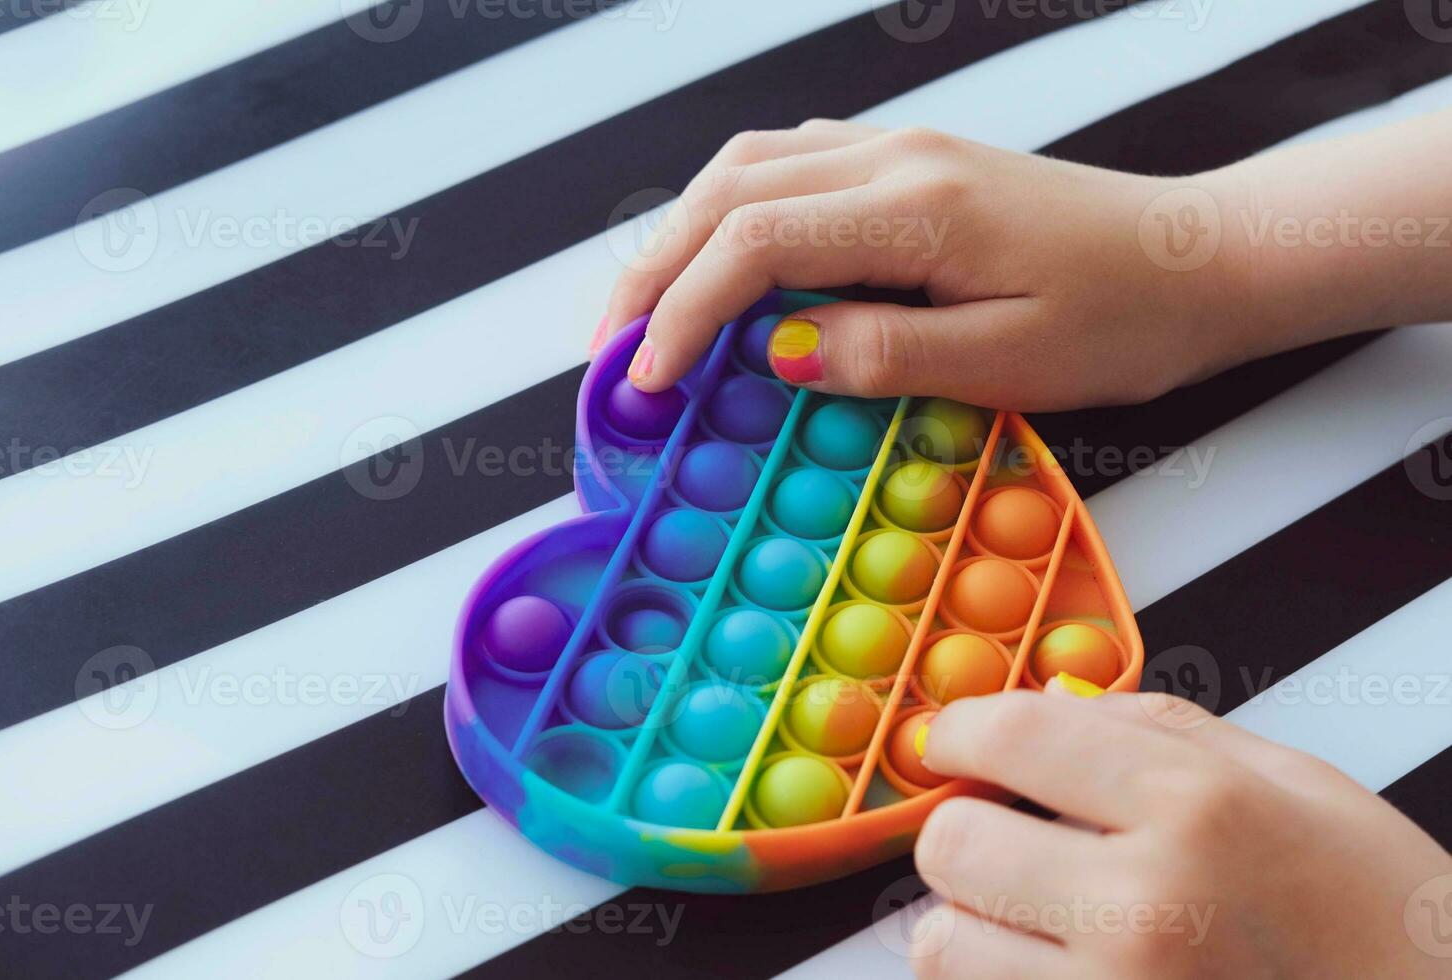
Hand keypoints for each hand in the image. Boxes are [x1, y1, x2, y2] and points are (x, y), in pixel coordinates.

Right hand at [595, 119, 1245, 409]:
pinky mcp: (908, 162)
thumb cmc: (1121, 319)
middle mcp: (893, 158)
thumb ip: (886, 352)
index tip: (647, 381)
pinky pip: (789, 167)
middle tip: (613, 349)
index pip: (755, 242)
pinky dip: (731, 213)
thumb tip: (778, 353)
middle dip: (654, 270)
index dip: (685, 311)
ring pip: (748, 166)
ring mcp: (899, 148)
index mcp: (915, 207)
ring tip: (648, 309)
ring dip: (681, 234)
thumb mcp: (1009, 361)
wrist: (1194, 259)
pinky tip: (723, 261)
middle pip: (727, 190)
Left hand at [908, 685, 1451, 977]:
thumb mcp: (1298, 784)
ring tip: (1041, 918)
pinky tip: (1067, 967)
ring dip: (975, 923)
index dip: (957, 730)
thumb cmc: (1386, 923)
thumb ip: (1161, 730)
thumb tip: (1057, 703)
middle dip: (966, 832)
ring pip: (946, 945)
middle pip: (952, 845)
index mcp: (1197, 808)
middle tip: (1003, 836)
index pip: (1011, 736)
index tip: (950, 740)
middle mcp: (1147, 907)